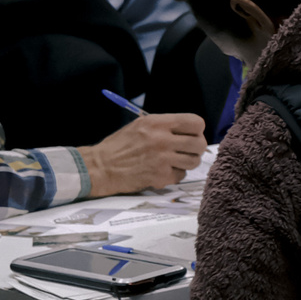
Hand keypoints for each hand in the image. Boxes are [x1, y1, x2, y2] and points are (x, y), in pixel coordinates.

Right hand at [81, 112, 205, 195]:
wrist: (100, 167)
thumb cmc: (120, 146)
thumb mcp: (141, 125)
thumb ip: (165, 126)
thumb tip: (190, 130)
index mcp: (157, 123)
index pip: (196, 123)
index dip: (197, 130)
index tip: (191, 135)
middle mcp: (162, 139)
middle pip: (199, 144)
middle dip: (196, 148)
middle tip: (187, 151)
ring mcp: (162, 159)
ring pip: (194, 161)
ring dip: (186, 163)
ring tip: (173, 161)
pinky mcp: (160, 176)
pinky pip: (180, 175)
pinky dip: (173, 175)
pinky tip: (161, 171)